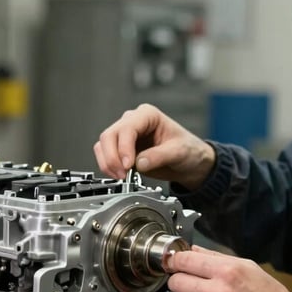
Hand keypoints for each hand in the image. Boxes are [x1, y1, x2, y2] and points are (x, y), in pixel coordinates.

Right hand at [93, 103, 215, 189]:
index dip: (124, 147)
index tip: (128, 165)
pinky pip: (105, 155)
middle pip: (109, 135)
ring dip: (108, 163)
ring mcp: (125, 136)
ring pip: (102, 145)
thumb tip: (138, 163)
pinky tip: (119, 175)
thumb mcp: (179, 152)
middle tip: (123, 174)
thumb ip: (159, 156)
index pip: (127, 128)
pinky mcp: (122, 150)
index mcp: (148, 115)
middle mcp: (133, 122)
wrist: (189, 163)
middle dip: (112, 157)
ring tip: (122, 177)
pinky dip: (108, 166)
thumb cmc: (188, 150)